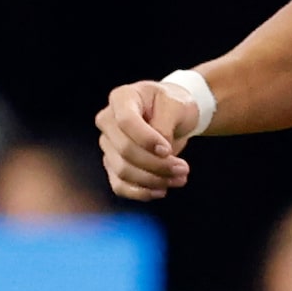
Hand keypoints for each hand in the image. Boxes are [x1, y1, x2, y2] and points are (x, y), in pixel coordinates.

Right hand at [97, 79, 201, 200]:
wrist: (172, 114)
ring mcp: (108, 144)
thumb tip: (159, 154)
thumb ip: (165, 125)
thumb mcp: (175, 105)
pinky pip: (120, 186)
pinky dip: (141, 192)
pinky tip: (161, 190)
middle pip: (125, 150)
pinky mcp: (113, 164)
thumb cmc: (173, 105)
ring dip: (154, 180)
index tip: (168, 150)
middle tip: (183, 168)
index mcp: (122, 98)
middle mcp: (108, 120)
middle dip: (156, 165)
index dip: (146, 140)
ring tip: (179, 178)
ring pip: (123, 171)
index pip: (126, 122)